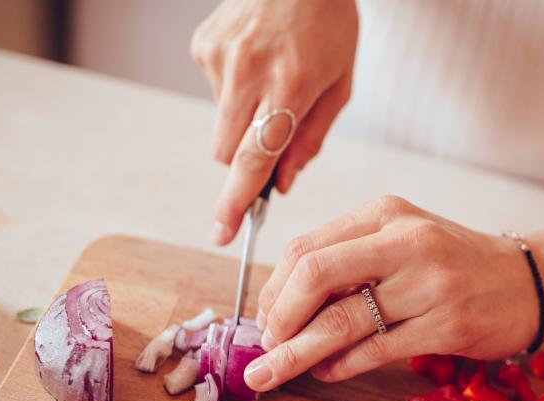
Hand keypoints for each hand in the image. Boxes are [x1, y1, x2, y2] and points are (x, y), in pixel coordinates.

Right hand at [191, 0, 357, 244]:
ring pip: (221, 126)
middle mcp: (248, 72)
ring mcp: (220, 57)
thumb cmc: (329, 24)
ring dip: (244, 121)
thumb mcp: (340, 84)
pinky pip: (215, 93)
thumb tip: (281, 184)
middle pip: (228, 152)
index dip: (236, 200)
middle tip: (270, 148)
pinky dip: (235, 90)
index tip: (221, 232)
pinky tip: (256, 61)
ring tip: (272, 82)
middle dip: (245, 164)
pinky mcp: (203, 46)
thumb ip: (311, 138)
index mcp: (290, 85)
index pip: (254, 158)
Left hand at [242, 196, 539, 391]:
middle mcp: (406, 242)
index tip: (263, 319)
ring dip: (297, 353)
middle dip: (277, 319)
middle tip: (263, 348)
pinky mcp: (446, 326)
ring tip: (271, 374)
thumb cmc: (457, 264)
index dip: (273, 290)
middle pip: (315, 277)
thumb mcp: (404, 240)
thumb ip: (350, 260)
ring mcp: (428, 285)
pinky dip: (340, 365)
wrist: (532, 281)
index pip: (307, 248)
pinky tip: (326, 372)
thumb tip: (283, 305)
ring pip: (340, 321)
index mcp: (386, 215)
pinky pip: (375, 350)